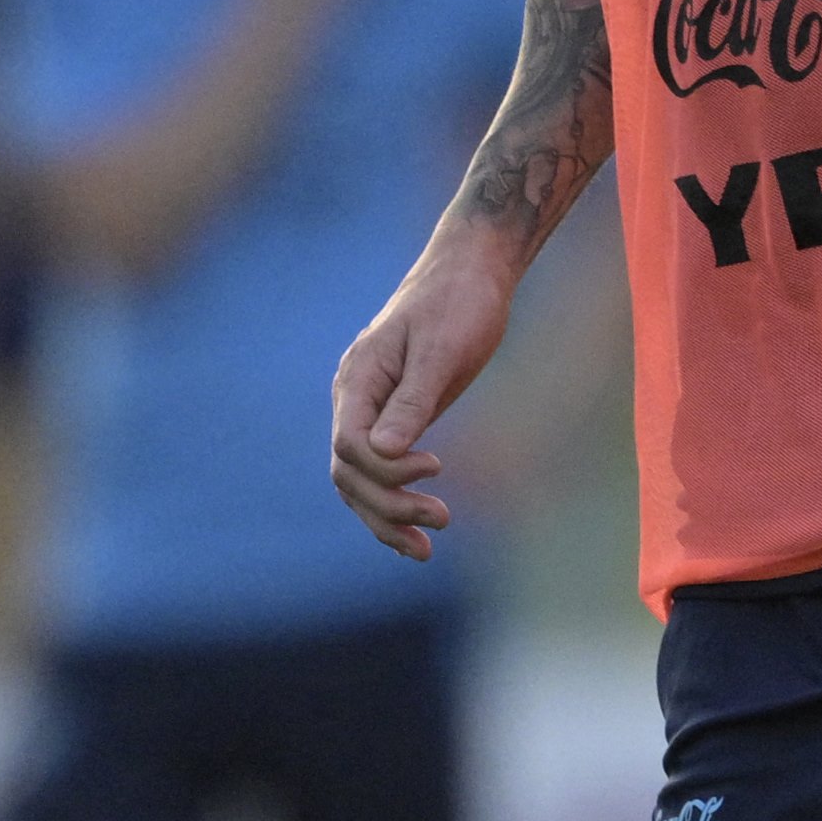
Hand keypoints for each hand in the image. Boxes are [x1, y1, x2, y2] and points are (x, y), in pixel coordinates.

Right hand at [328, 245, 519, 559]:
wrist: (471, 272)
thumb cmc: (459, 303)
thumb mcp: (441, 351)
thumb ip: (413, 401)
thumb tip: (384, 453)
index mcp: (359, 379)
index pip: (349, 445)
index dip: (387, 471)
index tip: (436, 468)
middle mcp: (356, 398)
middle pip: (349, 472)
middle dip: (389, 504)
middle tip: (442, 518)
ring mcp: (371, 411)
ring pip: (359, 481)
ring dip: (388, 516)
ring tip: (428, 548)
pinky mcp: (395, 419)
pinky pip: (380, 472)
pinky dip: (394, 503)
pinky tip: (417, 533)